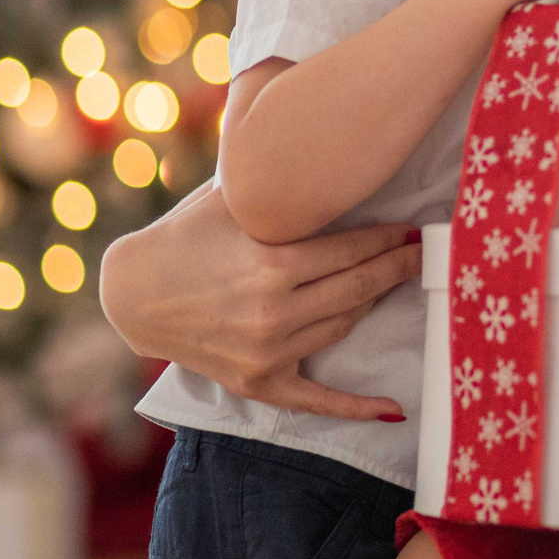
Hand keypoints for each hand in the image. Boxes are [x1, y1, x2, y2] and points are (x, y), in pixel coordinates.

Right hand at [97, 179, 424, 419]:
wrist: (134, 293)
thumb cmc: (185, 236)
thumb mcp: (230, 199)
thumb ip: (281, 183)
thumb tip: (332, 147)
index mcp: (272, 264)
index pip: (351, 249)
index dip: (388, 238)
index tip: (412, 229)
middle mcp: (275, 312)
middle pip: (359, 287)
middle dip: (397, 266)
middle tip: (424, 252)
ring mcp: (268, 352)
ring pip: (344, 324)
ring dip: (375, 301)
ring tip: (396, 280)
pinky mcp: (258, 381)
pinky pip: (316, 400)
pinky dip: (356, 408)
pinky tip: (394, 411)